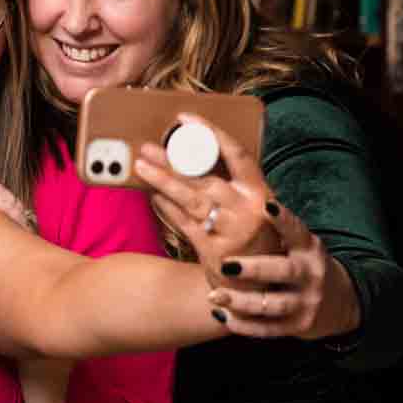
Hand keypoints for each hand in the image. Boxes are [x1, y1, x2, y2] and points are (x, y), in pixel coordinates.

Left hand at [135, 114, 282, 270]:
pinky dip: (166, 208)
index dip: (211, 133)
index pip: (236, 155)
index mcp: (260, 193)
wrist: (261, 284)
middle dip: (173, 161)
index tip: (186, 118)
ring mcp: (229, 231)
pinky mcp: (212, 250)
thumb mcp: (255, 206)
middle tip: (147, 147)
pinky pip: (183, 223)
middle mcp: (246, 209)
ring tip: (141, 167)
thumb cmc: (255, 235)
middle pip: (204, 178)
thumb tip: (194, 152)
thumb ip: (233, 183)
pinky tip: (152, 195)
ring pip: (190, 199)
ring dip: (163, 181)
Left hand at [204, 202, 362, 341]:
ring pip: (272, 304)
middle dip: (255, 269)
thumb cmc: (306, 265)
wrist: (340, 304)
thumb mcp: (301, 244)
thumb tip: (244, 193)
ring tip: (215, 295)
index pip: (297, 231)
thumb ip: (278, 228)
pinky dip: (244, 325)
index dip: (283, 219)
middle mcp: (310, 275)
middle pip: (283, 271)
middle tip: (227, 264)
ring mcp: (305, 303)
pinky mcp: (298, 326)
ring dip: (242, 301)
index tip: (267, 207)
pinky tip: (222, 316)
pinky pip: (268, 329)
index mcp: (309, 249)